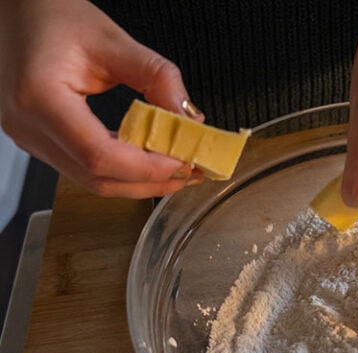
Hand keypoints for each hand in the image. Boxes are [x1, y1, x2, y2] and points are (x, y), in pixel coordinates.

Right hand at [0, 0, 203, 197]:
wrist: (17, 11)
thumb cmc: (52, 16)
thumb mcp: (113, 39)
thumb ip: (158, 79)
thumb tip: (191, 119)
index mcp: (40, 98)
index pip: (100, 155)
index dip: (147, 168)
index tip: (184, 164)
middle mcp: (28, 126)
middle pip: (97, 178)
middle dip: (150, 182)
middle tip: (190, 173)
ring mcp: (29, 138)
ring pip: (91, 180)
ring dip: (138, 181)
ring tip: (177, 170)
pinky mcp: (39, 141)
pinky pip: (84, 168)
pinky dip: (121, 171)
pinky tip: (149, 162)